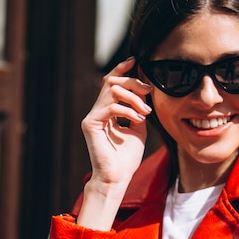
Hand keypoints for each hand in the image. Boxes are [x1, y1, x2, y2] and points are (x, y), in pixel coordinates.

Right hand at [77, 57, 152, 229]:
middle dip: (132, 82)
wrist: (117, 177)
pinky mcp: (90, 124)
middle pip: (111, 81)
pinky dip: (128, 110)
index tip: (136, 61)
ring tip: (145, 111)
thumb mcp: (139, 129)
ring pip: (111, 90)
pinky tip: (139, 119)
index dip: (122, 70)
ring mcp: (92, 117)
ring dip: (133, 97)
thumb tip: (145, 93)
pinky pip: (111, 107)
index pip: (111, 83)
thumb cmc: (127, 158)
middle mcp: (97, 112)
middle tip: (148, 90)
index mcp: (106, 111)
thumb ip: (138, 110)